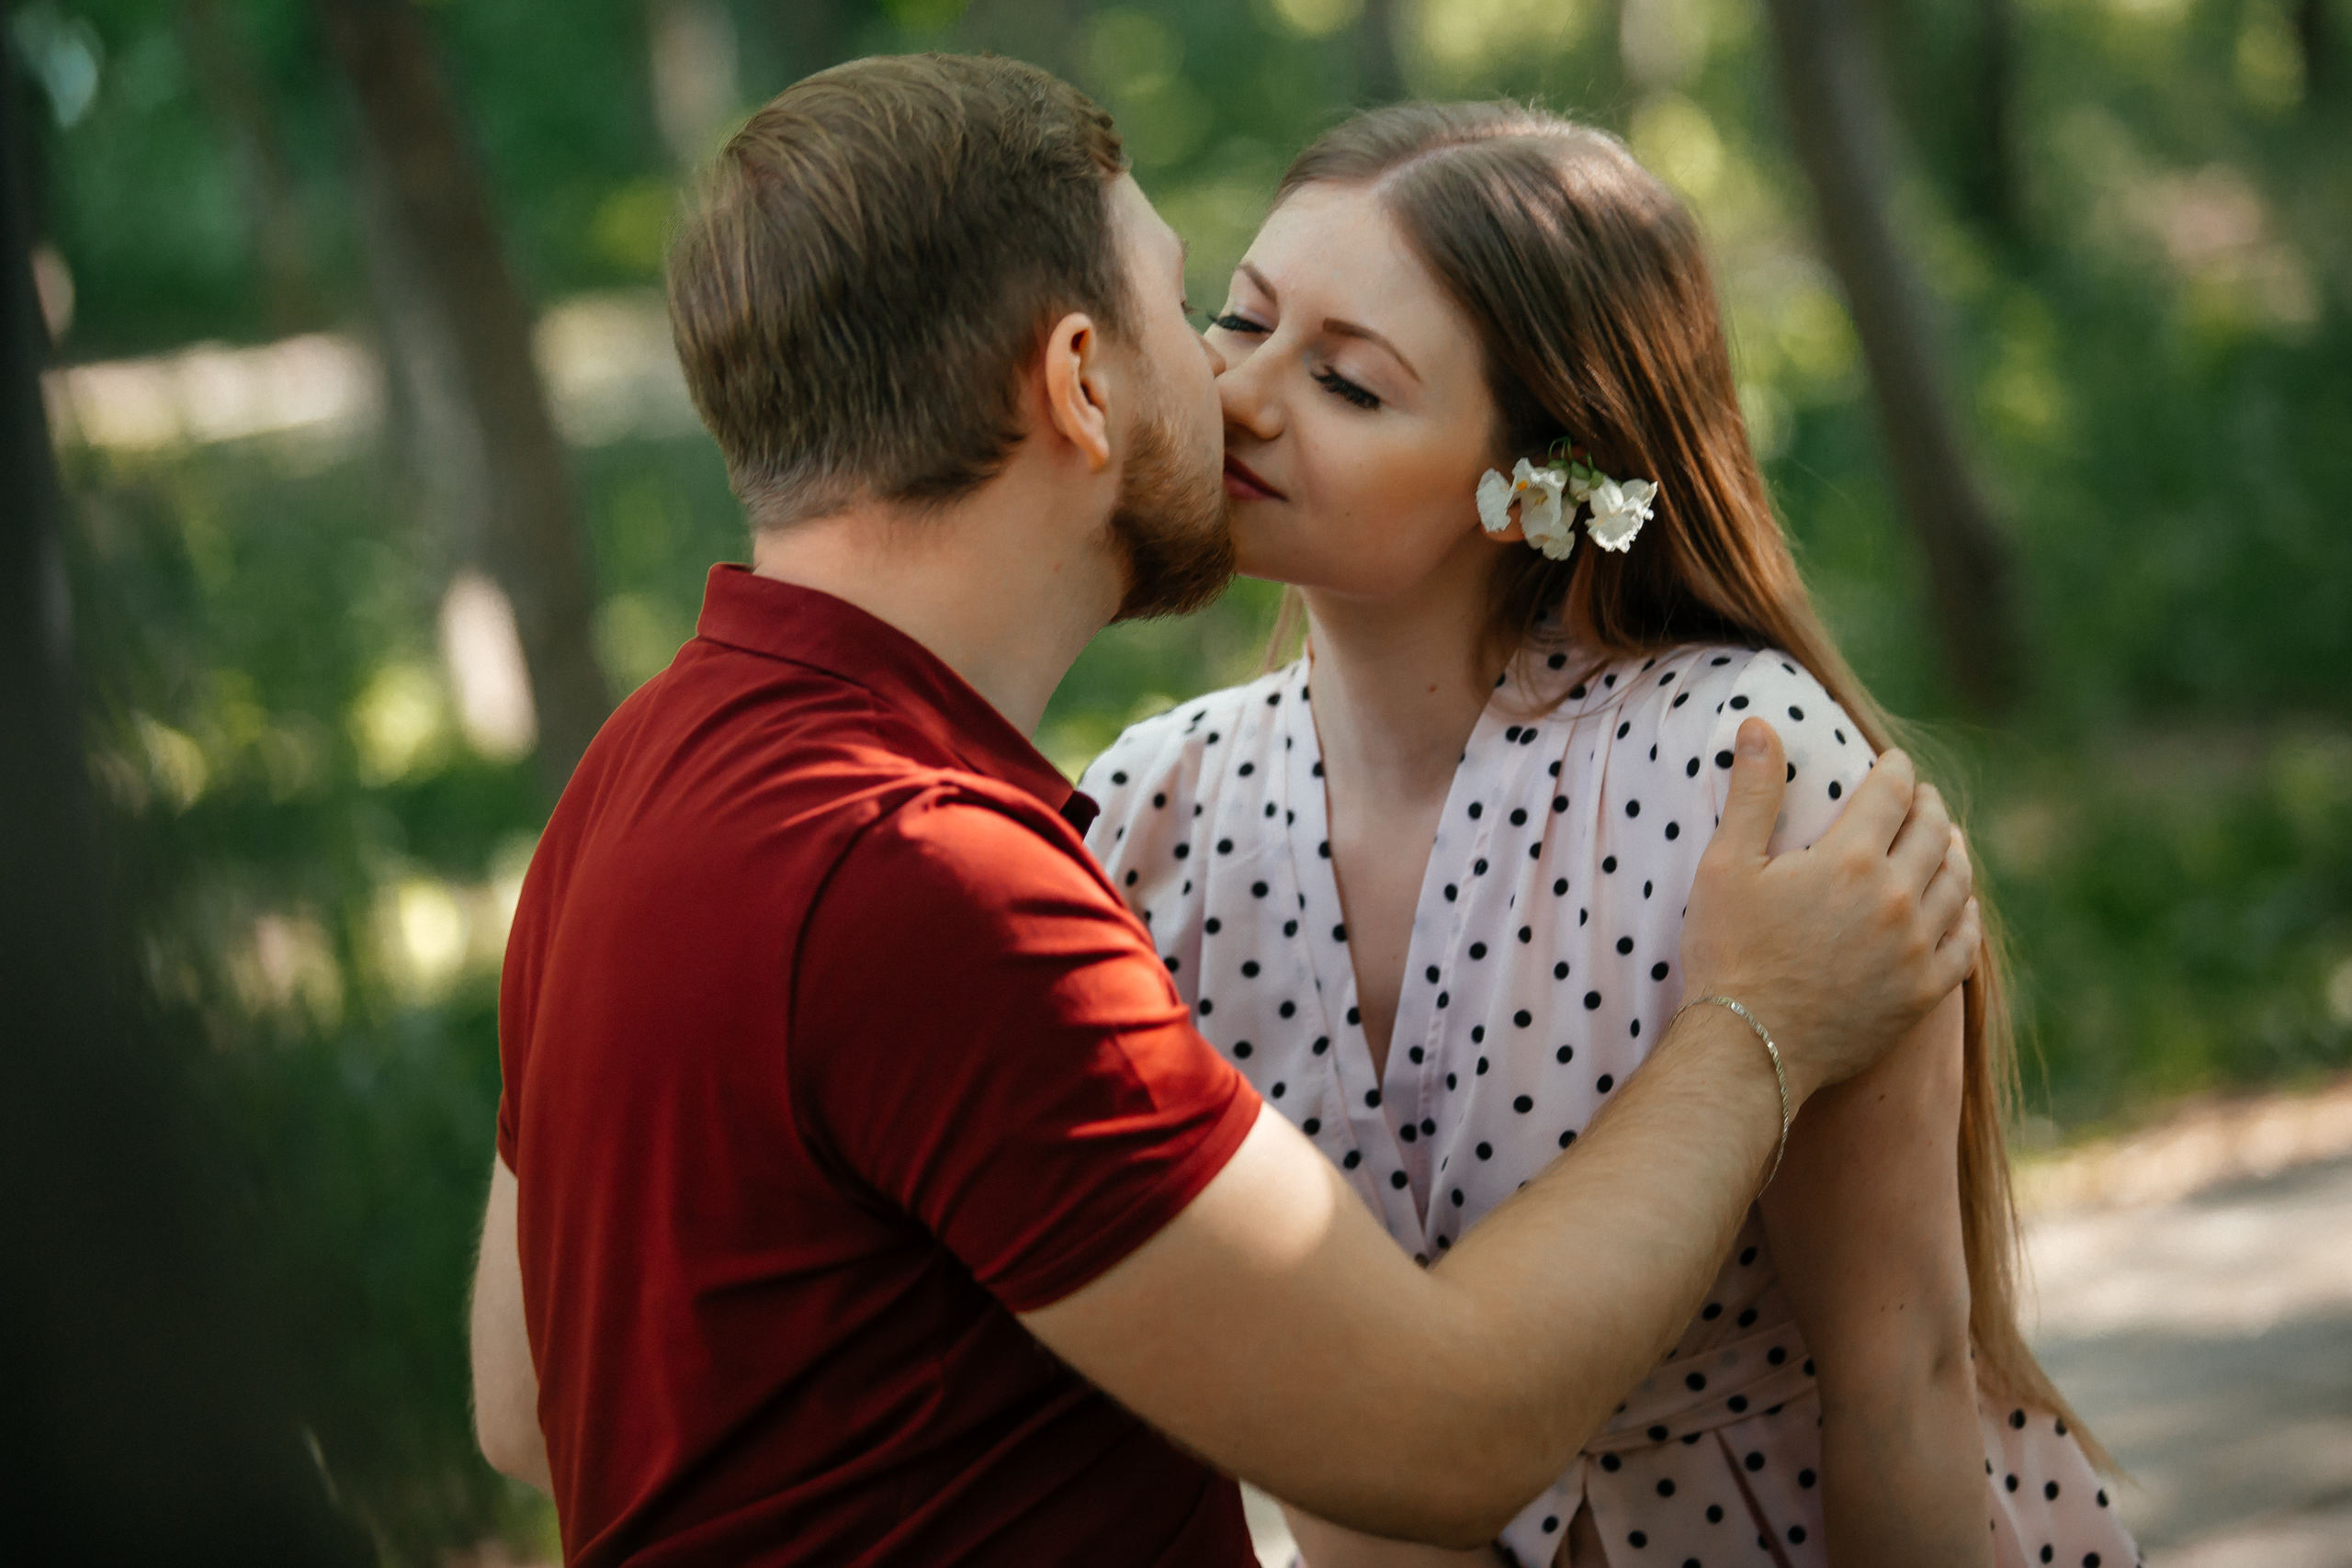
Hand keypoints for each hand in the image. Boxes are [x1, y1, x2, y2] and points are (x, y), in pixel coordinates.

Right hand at [1678, 718, 1975, 1103]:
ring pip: (1957, 880)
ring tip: (1945, 839)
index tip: (1893, 762)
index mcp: (1850, 858)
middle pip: (1935, 830)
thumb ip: (1754, 793)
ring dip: (1954, 850)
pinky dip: (1966, 911)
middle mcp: (1897, 897)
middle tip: (1918, 796)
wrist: (1749, 1048)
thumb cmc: (1728, 953)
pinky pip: (1966, 940)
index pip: (1893, 792)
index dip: (1896, 769)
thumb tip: (1762, 723)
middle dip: (1928, 804)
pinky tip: (1957, 903)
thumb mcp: (1725, 866)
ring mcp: (1918, 947)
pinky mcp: (1925, 990)